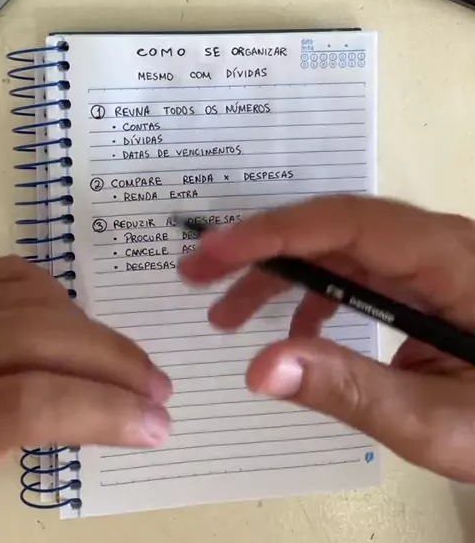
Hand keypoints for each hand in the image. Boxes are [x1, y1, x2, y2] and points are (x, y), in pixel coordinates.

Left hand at [0, 256, 170, 451]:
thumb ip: (25, 429)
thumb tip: (107, 420)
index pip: (32, 401)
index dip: (102, 411)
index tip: (157, 425)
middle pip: (44, 336)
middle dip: (114, 361)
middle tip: (160, 390)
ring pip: (39, 299)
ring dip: (91, 332)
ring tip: (124, 364)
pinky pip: (19, 274)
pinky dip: (56, 297)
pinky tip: (78, 323)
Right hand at [180, 196, 474, 482]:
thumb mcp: (439, 421)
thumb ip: (352, 391)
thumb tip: (259, 369)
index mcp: (451, 260)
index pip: (350, 225)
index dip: (277, 231)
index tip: (216, 251)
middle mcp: (438, 244)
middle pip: (336, 229)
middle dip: (262, 249)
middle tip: (196, 276)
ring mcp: (432, 260)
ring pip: (341, 249)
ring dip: (282, 276)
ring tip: (225, 317)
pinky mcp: (426, 282)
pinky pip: (360, 274)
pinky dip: (318, 298)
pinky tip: (295, 338)